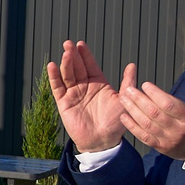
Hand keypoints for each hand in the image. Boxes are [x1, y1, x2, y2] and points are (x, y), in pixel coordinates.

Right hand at [46, 40, 129, 154]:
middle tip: (69, 43)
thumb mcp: (124, 100)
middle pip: (77, 67)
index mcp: (98, 83)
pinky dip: (54, 77)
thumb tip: (132, 64)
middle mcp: (85, 86)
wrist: (102, 141)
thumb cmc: (115, 122)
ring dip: (65, 63)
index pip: (90, 65)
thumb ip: (127, 82)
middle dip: (73, 55)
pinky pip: (58, 88)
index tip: (81, 44)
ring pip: (67, 75)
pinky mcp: (64, 103)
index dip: (85, 55)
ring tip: (65, 53)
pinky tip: (52, 66)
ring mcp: (73, 94)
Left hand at [119, 68, 184, 160]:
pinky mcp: (162, 148)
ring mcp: (169, 140)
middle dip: (139, 100)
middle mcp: (179, 130)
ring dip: (133, 111)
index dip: (155, 94)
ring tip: (123, 98)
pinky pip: (144, 137)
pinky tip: (124, 116)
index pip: (169, 105)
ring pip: (147, 125)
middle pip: (155, 114)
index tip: (145, 84)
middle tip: (128, 89)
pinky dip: (132, 127)